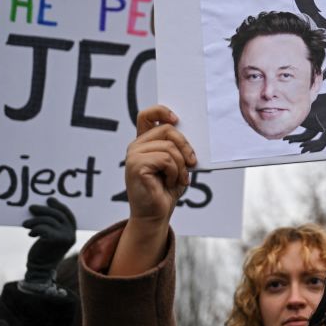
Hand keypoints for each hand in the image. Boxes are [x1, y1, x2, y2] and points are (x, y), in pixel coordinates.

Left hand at [21, 197, 75, 288]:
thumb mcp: (50, 237)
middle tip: (31, 208)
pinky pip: (44, 228)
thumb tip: (41, 209)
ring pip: (49, 221)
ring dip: (35, 220)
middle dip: (44, 210)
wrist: (40, 269)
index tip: (49, 200)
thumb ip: (52, 226)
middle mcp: (70, 234)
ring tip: (25, 224)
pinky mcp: (55, 240)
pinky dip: (35, 228)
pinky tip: (30, 234)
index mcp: (71, 232)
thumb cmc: (42, 252)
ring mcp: (64, 237)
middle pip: (58, 215)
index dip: (59, 206)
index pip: (68, 214)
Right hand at [110, 105, 195, 276]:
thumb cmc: (166, 190)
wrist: (156, 215)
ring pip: (169, 147)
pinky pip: (166, 159)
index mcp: (145, 143)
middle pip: (167, 129)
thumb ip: (177, 147)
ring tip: (178, 179)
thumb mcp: (176, 164)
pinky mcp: (136, 165)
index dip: (162, 111)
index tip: (176, 120)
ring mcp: (134, 155)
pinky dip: (175, 172)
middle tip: (192, 163)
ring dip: (181, 166)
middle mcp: (136, 146)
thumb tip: (188, 131)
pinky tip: (169, 183)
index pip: (147, 115)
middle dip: (186, 146)